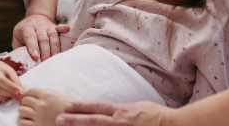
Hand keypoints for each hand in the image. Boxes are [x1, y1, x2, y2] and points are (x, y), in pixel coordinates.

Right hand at [0, 60, 24, 103]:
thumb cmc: (3, 71)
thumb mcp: (11, 72)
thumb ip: (15, 81)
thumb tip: (20, 93)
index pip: (0, 80)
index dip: (10, 87)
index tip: (19, 92)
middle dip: (9, 94)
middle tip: (18, 96)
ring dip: (4, 98)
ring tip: (11, 96)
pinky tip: (4, 98)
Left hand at [12, 14, 69, 60]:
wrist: (35, 17)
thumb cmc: (24, 31)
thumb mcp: (16, 37)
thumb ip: (17, 48)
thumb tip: (19, 61)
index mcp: (27, 29)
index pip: (30, 37)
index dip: (33, 47)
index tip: (35, 56)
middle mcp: (38, 27)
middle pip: (43, 39)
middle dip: (45, 52)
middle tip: (45, 63)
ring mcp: (47, 26)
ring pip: (52, 36)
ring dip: (54, 47)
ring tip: (55, 57)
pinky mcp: (54, 26)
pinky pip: (59, 27)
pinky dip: (63, 28)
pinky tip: (68, 29)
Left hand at [19, 88, 71, 125]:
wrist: (75, 120)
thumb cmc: (71, 110)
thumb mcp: (61, 97)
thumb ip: (49, 94)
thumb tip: (38, 94)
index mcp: (48, 95)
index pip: (31, 91)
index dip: (28, 93)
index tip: (28, 96)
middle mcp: (41, 104)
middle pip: (25, 100)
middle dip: (25, 102)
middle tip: (26, 105)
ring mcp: (38, 116)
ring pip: (22, 110)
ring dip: (23, 111)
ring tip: (26, 113)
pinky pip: (23, 122)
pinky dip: (23, 121)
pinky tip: (28, 121)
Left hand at [55, 101, 173, 125]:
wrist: (170, 125)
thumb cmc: (155, 116)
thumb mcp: (137, 107)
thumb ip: (121, 110)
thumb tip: (110, 110)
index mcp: (121, 111)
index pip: (97, 107)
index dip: (81, 106)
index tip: (67, 105)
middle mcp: (118, 122)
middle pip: (92, 120)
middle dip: (74, 120)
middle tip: (58, 120)